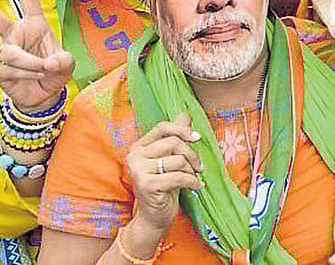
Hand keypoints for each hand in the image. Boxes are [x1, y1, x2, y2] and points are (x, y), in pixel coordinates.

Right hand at [126, 114, 202, 233]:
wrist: (154, 218)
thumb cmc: (164, 187)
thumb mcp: (170, 160)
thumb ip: (175, 137)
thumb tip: (185, 115)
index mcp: (139, 147)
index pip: (162, 128)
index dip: (182, 130)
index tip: (197, 138)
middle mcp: (135, 157)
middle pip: (173, 142)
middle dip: (191, 155)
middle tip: (199, 167)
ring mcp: (138, 171)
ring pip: (178, 160)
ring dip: (192, 171)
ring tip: (194, 178)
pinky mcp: (147, 185)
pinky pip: (179, 176)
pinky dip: (192, 181)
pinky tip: (196, 186)